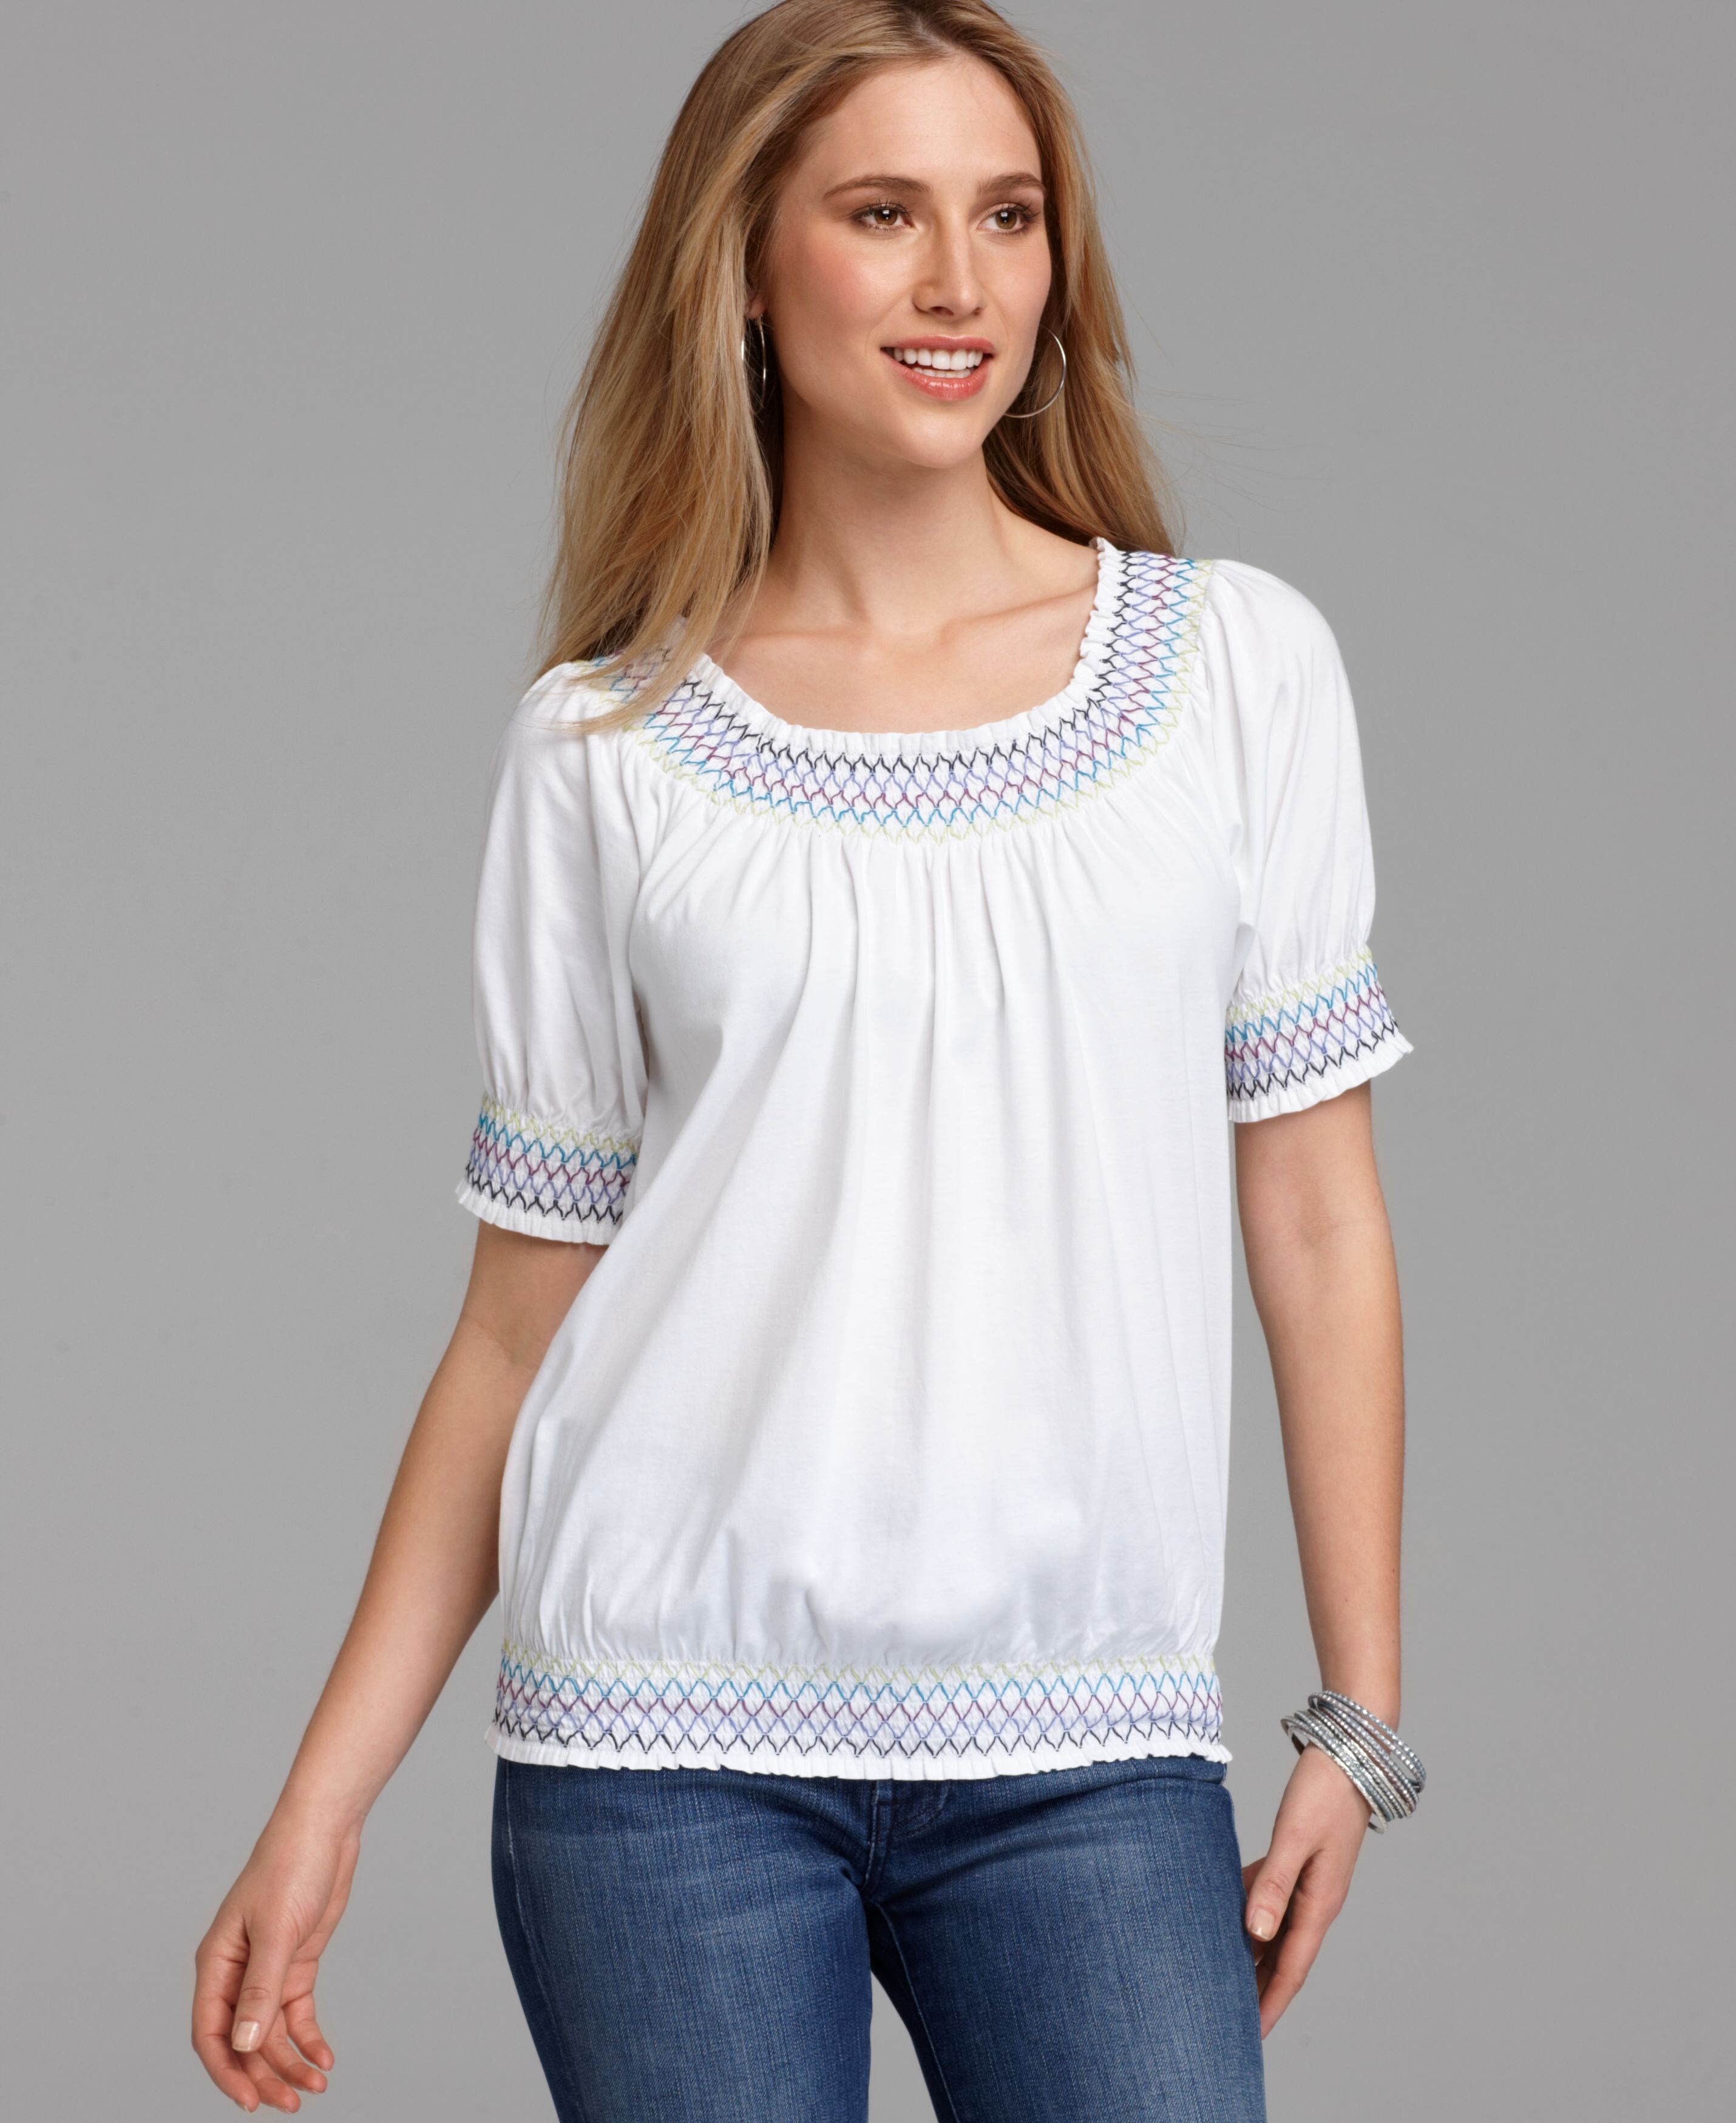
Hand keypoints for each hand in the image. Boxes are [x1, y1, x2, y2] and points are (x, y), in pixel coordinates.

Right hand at [192, 1807, 361, 2111]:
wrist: (326, 1830)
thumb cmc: (291, 1867)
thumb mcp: (276, 1930)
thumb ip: (260, 1989)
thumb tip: (245, 2044)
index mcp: (216, 1965)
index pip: (210, 2033)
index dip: (228, 2071)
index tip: (250, 2102)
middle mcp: (236, 1974)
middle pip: (243, 2041)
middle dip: (265, 2075)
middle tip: (292, 2103)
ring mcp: (267, 1970)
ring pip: (270, 2033)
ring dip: (290, 2062)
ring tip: (316, 2084)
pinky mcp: (295, 1963)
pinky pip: (296, 2013)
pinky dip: (308, 2038)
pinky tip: (324, 2057)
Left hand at [1240, 1744, 1368, 2034]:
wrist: (1350, 1753)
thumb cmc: (1324, 1791)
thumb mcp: (1295, 1837)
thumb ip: (1273, 1883)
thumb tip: (1255, 1933)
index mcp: (1318, 1904)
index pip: (1291, 1969)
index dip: (1269, 2003)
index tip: (1249, 2036)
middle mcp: (1315, 1900)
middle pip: (1282, 1957)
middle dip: (1257, 1989)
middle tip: (1224, 2017)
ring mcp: (1309, 1881)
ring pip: (1274, 1927)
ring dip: (1250, 1950)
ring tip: (1216, 1971)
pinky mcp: (1299, 1860)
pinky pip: (1270, 1895)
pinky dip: (1249, 1907)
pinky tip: (1222, 1906)